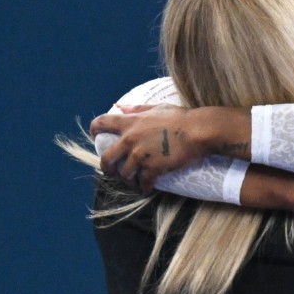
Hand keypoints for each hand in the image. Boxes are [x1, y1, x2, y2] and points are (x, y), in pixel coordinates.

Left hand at [90, 104, 207, 191]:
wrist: (199, 131)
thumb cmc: (181, 118)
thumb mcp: (157, 108)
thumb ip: (137, 109)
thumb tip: (120, 106)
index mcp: (131, 123)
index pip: (102, 123)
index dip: (95, 130)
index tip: (95, 137)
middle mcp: (131, 140)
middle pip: (106, 158)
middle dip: (107, 168)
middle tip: (113, 171)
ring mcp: (140, 156)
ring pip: (125, 174)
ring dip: (129, 179)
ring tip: (136, 181)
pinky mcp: (153, 169)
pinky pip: (142, 183)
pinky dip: (145, 186)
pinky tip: (148, 187)